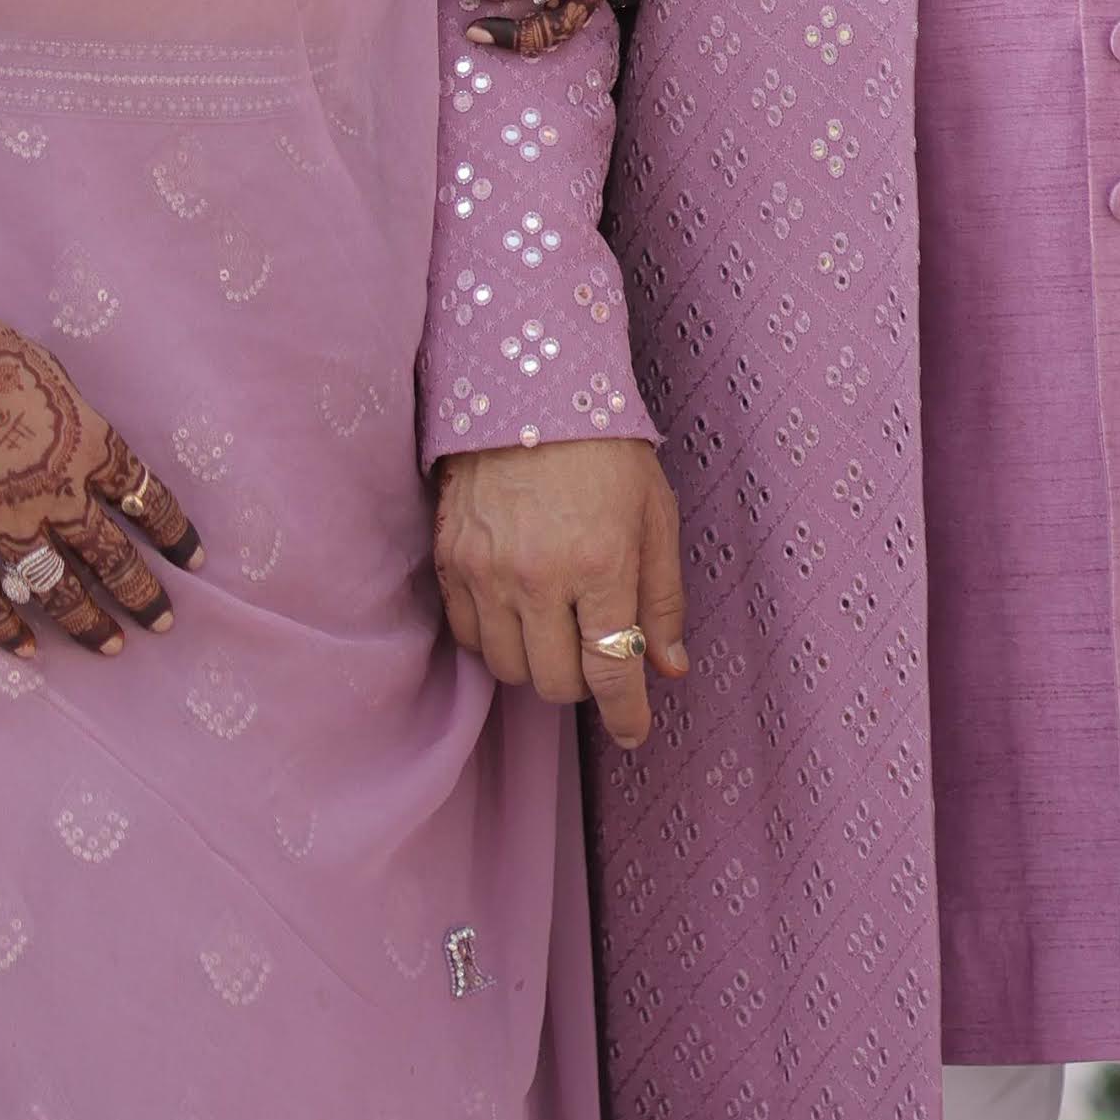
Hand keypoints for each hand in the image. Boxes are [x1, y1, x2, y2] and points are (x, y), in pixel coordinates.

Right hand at [0, 310, 203, 661]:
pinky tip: (26, 652)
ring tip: (113, 646)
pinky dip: (4, 628)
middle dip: (142, 593)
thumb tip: (80, 445)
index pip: (147, 497)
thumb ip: (71, 420)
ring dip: (89, 622)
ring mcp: (5, 520)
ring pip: (58, 588)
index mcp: (87, 443)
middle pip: (112, 555)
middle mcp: (56, 492)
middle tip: (164, 622)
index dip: (175, 532)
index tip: (193, 561)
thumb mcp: (50, 374)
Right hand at [433, 437, 685, 747]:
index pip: (611, 671)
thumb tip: (668, 669)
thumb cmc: (606, 451)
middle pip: (554, 683)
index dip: (627, 714)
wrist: (529, 388)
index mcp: (601, 563)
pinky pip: (467, 635)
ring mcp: (487, 569)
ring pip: (507, 668)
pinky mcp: (451, 558)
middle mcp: (539, 575)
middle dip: (582, 683)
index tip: (634, 731)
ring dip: (536, 662)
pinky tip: (515, 611)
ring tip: (555, 627)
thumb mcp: (655, 516)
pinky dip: (493, 638)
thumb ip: (662, 598)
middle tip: (595, 653)